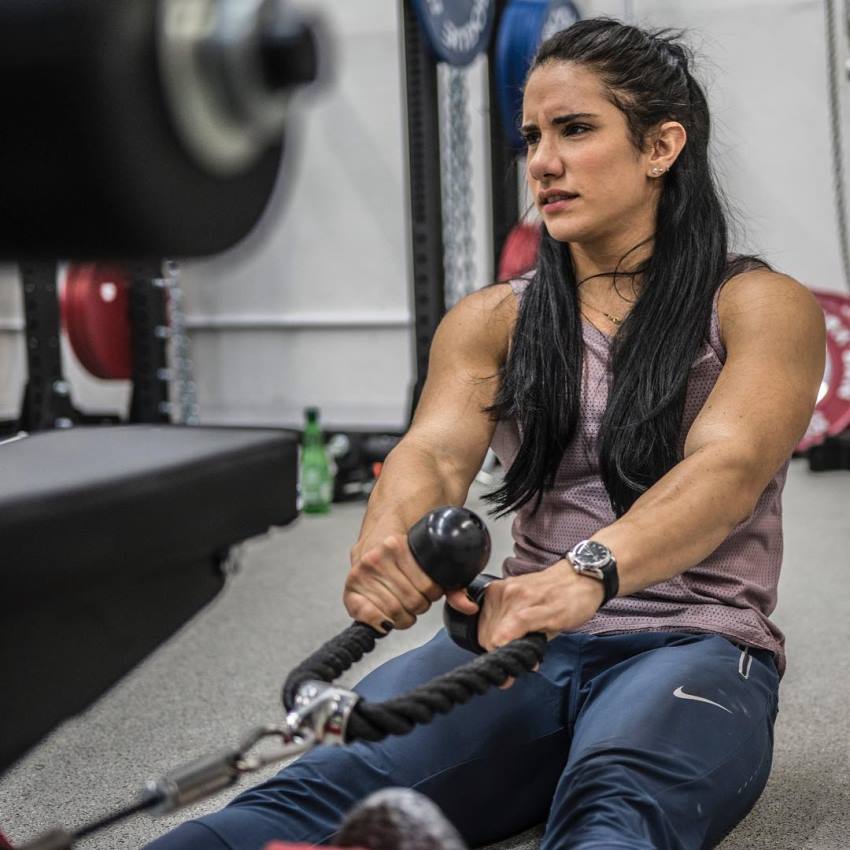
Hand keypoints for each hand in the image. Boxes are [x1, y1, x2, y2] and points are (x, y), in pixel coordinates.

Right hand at [344, 534, 477, 631]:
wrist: (386, 516)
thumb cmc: (411, 533)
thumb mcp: (434, 548)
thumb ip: (452, 582)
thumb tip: (469, 608)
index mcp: (395, 545)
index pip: (426, 587)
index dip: (434, 592)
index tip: (432, 588)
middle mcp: (375, 558)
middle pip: (412, 602)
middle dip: (420, 604)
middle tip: (418, 596)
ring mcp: (361, 571)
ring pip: (394, 612)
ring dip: (404, 615)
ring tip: (405, 604)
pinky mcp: (351, 585)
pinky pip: (365, 615)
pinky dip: (379, 622)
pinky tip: (386, 619)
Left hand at [448, 560, 603, 685]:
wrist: (581, 578)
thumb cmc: (556, 594)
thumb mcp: (529, 611)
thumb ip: (514, 635)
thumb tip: (508, 665)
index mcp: (496, 593)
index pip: (478, 630)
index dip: (489, 651)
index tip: (500, 662)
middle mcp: (501, 593)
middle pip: (485, 638)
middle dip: (500, 654)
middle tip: (520, 657)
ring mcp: (516, 597)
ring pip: (496, 638)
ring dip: (511, 653)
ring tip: (531, 650)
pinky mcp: (534, 607)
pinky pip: (512, 631)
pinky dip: (514, 648)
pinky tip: (527, 658)